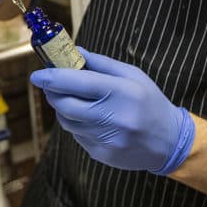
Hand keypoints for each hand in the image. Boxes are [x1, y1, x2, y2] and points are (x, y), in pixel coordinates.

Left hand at [30, 49, 194, 174]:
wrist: (169, 142)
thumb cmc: (150, 102)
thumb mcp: (132, 75)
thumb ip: (101, 63)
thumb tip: (74, 52)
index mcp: (120, 92)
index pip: (76, 83)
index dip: (52, 78)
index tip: (37, 75)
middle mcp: (112, 117)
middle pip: (65, 105)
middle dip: (52, 94)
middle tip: (50, 85)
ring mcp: (106, 139)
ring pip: (67, 122)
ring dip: (63, 109)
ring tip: (74, 100)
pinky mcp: (101, 154)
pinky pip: (77, 136)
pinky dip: (77, 125)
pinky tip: (90, 119)